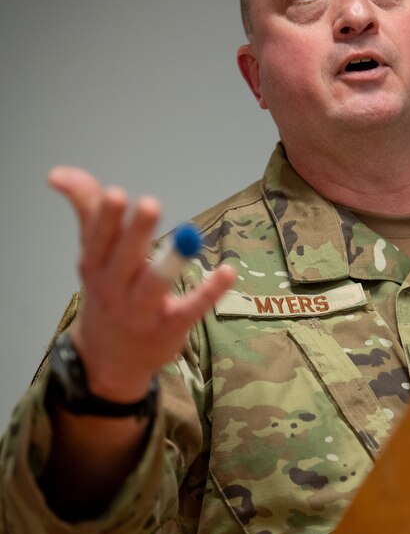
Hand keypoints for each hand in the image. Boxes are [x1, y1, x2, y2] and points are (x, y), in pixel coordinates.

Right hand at [48, 167, 235, 401]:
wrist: (108, 360)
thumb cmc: (106, 293)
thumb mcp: (93, 255)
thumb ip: (87, 210)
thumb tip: (59, 173)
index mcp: (95, 266)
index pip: (98, 239)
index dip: (106, 218)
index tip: (116, 194)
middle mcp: (114, 288)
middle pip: (125, 258)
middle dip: (136, 232)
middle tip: (150, 204)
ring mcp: (141, 311)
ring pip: (154, 285)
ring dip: (171, 262)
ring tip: (188, 239)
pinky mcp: (169, 327)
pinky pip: (191, 308)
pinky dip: (210, 292)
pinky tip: (226, 272)